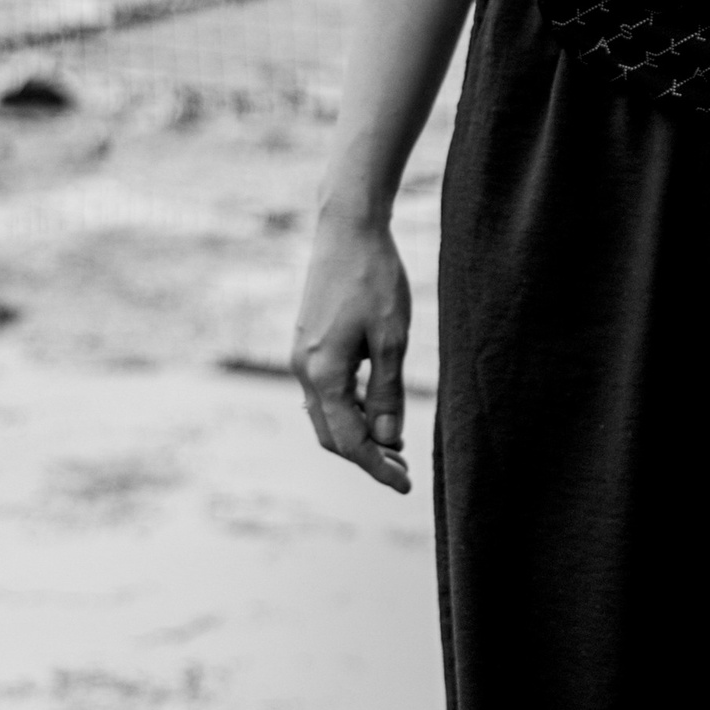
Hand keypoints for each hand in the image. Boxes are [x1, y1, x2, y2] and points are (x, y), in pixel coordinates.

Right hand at [290, 202, 413, 492]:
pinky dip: (349, 406)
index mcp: (322, 374)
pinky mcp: (308, 340)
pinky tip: (375, 402)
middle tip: (404, 467)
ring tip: (395, 440)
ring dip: (358, 431)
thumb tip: (389, 439)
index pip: (348, 441)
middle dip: (366, 455)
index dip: (377, 467)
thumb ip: (387, 392)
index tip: (406, 484)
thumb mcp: (392, 337)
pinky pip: (325, 389)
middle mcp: (303, 370)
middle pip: (332, 434)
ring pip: (327, 412)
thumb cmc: (374, 278)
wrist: (347, 226)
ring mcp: (302, 354)